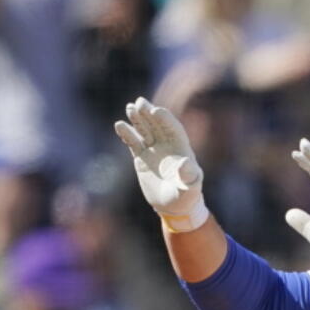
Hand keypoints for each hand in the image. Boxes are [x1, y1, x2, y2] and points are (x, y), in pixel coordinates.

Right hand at [114, 97, 208, 231]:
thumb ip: (189, 175)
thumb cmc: (186, 197)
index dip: (165, 119)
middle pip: (157, 125)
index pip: (173, 129)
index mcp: (181, 149)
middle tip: (140, 102)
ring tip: (130, 107)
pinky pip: (133, 142)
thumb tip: (186, 163)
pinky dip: (127, 134)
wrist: (174, 207)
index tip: (156, 111)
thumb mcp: (190, 188)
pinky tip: (119, 125)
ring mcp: (153, 150)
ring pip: (144, 130)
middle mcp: (167, 146)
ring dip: (138, 119)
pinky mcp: (142, 157)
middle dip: (149, 114)